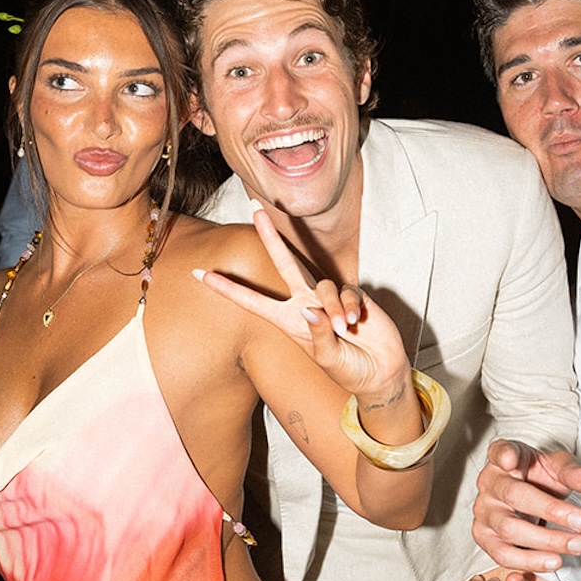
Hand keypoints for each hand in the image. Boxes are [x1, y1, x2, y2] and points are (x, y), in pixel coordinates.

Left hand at [195, 204, 412, 405]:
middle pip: (284, 262)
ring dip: (334, 310)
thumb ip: (317, 335)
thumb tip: (309, 308)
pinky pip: (346, 291)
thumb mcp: (328, 359)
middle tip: (254, 207)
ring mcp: (328, 297)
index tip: (200, 274)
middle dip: (270, 236)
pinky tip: (357, 322)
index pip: (253, 301)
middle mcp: (305, 304)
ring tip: (346, 330)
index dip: (227, 288)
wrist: (380, 373)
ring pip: (323, 285)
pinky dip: (350, 307)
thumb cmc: (349, 371)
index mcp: (289, 321)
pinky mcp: (352, 295)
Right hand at [472, 439, 580, 573]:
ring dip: (546, 541)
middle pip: (514, 496)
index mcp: (502, 458)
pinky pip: (503, 554)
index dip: (503, 455)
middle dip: (551, 511)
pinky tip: (554, 561)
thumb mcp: (557, 468)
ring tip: (576, 545)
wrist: (526, 495)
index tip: (510, 460)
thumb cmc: (538, 477)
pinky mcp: (484, 537)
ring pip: (509, 530)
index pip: (499, 451)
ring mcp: (483, 511)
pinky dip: (530, 561)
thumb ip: (574, 473)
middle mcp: (488, 483)